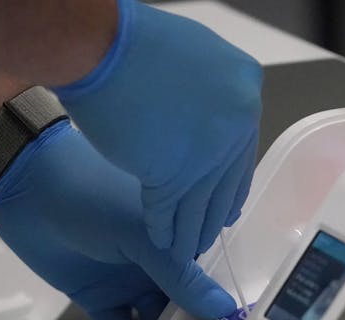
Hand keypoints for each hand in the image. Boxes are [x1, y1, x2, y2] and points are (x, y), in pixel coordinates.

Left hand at [0, 120, 235, 319]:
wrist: (27, 192)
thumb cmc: (95, 200)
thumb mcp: (143, 236)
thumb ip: (180, 276)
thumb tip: (225, 311)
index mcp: (176, 238)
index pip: (207, 279)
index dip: (221, 310)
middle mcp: (158, 264)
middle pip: (183, 306)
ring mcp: (129, 282)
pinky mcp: (99, 299)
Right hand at [53, 0, 262, 260]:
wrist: (99, 46)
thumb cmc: (132, 42)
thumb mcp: (192, 56)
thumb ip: (208, 94)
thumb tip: (209, 124)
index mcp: (245, 89)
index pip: (241, 152)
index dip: (230, 185)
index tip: (227, 209)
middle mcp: (237, 121)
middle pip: (225, 182)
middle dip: (212, 215)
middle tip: (206, 237)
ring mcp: (208, 149)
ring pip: (200, 203)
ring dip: (190, 231)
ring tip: (183, 251)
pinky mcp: (173, 173)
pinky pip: (169, 209)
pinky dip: (162, 228)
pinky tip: (159, 240)